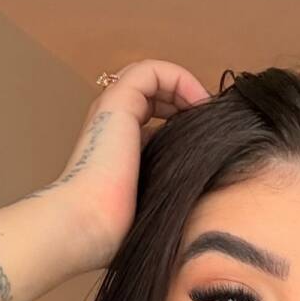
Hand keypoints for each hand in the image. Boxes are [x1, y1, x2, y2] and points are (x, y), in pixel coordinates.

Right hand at [51, 58, 209, 271]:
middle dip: (187, 103)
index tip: (210, 142)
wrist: (87, 225)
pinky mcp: (117, 102)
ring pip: (152, 78)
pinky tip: (199, 103)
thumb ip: (173, 194)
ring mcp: (112, 112)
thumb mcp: (155, 207)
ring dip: (185, 87)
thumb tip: (212, 197)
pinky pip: (151, 70)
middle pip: (154, 96)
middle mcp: (113, 126)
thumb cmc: (118, 230)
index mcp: (119, 150)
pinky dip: (179, 78)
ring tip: (207, 110)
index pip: (153, 122)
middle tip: (212, 123)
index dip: (184, 123)